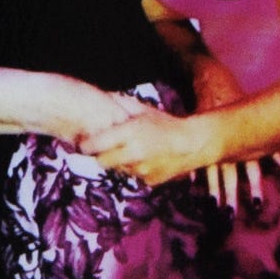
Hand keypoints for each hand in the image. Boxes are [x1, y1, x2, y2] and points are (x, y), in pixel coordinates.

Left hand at [84, 106, 235, 188]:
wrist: (193, 143)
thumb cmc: (167, 123)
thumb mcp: (144, 110)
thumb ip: (122, 105)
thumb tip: (103, 97)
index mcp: (129, 133)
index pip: (93, 146)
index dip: (87, 144)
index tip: (86, 142)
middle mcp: (132, 153)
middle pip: (101, 162)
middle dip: (101, 155)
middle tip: (106, 148)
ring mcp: (140, 169)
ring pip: (119, 169)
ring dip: (121, 162)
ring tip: (133, 150)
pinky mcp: (148, 180)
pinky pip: (134, 176)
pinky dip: (136, 169)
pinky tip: (146, 159)